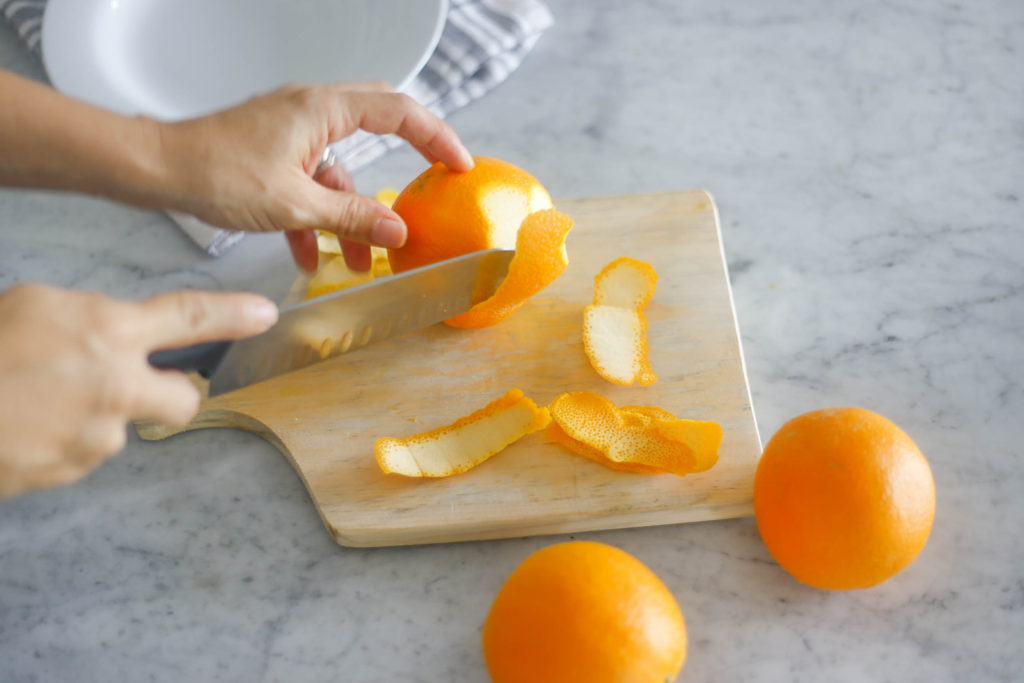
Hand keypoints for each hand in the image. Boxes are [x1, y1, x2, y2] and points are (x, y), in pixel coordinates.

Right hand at [0, 284, 277, 498]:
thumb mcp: (32, 307)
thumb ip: (84, 320)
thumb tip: (102, 334)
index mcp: (108, 330)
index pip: (191, 316)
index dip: (233, 313)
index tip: (265, 314)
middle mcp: (118, 384)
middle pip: (184, 397)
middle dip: (174, 392)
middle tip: (144, 386)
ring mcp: (100, 433)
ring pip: (119, 425)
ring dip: (95, 416)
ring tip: (36, 402)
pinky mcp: (74, 470)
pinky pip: (82, 452)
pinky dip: (63, 441)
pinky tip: (25, 427)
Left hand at [158, 82, 474, 271]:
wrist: (158, 171)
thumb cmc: (215, 172)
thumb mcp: (294, 205)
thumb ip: (349, 218)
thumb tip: (395, 231)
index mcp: (322, 110)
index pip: (398, 111)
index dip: (436, 137)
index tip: (458, 165)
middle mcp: (311, 111)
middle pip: (377, 125)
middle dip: (404, 160)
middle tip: (432, 183)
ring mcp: (292, 130)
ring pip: (340, 168)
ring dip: (350, 213)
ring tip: (357, 260)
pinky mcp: (275, 151)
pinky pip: (311, 180)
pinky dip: (316, 215)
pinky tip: (308, 256)